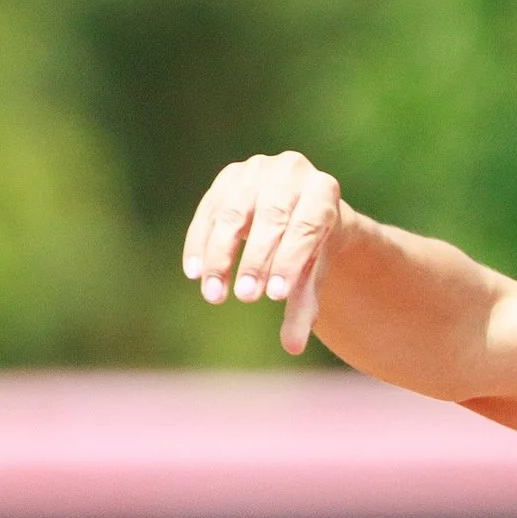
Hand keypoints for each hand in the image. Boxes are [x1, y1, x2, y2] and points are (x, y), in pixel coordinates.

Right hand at [182, 153, 344, 354]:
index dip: (289, 261)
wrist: (298, 207)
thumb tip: (293, 348)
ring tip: (214, 294)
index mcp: (323, 191)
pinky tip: (193, 272)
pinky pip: (209, 212)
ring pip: (234, 214)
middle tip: (245, 297)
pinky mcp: (229, 176)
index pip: (307, 226)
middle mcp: (291, 172)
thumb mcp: (313, 272)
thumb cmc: (311, 246)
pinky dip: (200, 243)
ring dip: (221, 256)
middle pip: (271, 218)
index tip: (274, 296)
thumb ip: (304, 305)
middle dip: (256, 260)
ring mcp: (257, 169)